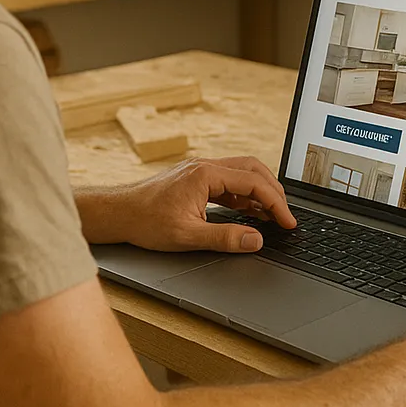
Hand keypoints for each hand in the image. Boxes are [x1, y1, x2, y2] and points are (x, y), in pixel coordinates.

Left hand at [78, 157, 295, 253]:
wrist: (117, 213)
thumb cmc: (145, 222)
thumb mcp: (188, 236)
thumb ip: (225, 237)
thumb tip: (255, 240)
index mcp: (206, 174)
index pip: (254, 183)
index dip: (276, 203)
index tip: (288, 222)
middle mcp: (205, 166)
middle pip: (253, 169)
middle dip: (274, 191)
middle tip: (285, 215)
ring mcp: (200, 170)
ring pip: (242, 173)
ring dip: (260, 192)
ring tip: (272, 215)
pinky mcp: (195, 179)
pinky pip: (228, 181)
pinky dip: (244, 195)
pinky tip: (249, 211)